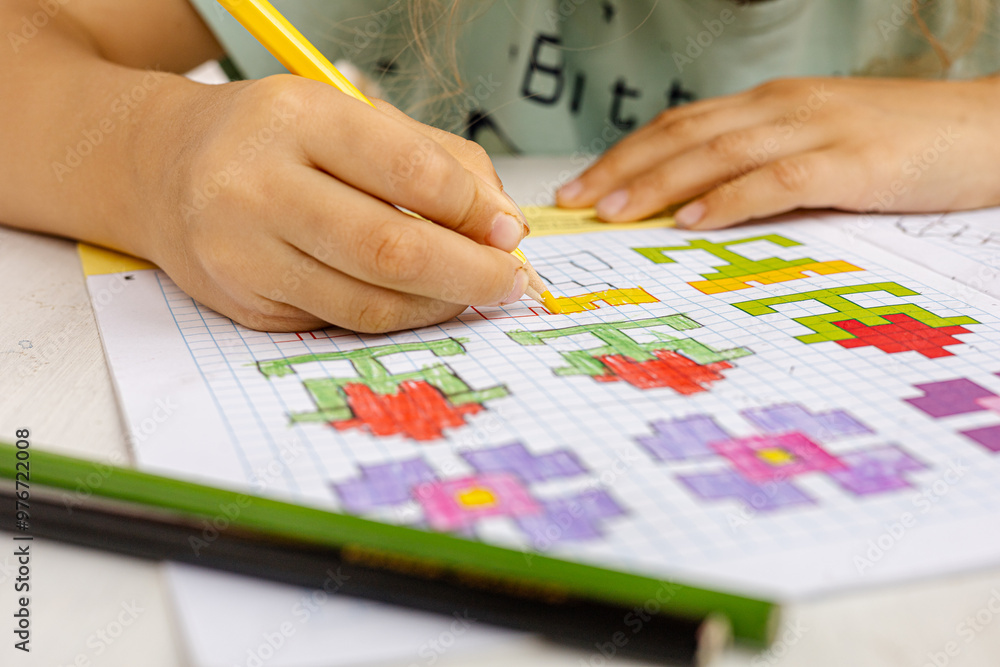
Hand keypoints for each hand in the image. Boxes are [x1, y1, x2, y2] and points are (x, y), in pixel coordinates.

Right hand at [132, 75, 527, 331]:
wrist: (160, 168)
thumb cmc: (272, 139)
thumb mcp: (350, 118)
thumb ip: (436, 159)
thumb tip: (504, 222)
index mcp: (295, 118)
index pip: (409, 171)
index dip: (473, 209)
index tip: (508, 231)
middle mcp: (257, 185)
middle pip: (391, 248)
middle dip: (471, 273)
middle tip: (510, 282)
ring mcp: (242, 252)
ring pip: (369, 300)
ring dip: (438, 305)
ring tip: (471, 293)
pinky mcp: (242, 302)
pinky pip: (340, 321)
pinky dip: (394, 316)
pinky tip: (418, 300)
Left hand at [556, 76, 999, 228]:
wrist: (991, 129)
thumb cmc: (905, 144)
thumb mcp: (822, 144)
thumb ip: (765, 165)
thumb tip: (700, 204)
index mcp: (774, 104)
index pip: (684, 124)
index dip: (629, 154)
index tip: (586, 185)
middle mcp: (785, 108)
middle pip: (685, 134)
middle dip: (624, 168)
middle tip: (577, 202)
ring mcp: (818, 130)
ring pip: (718, 152)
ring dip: (659, 183)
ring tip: (614, 212)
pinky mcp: (851, 162)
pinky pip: (776, 179)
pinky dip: (729, 200)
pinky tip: (692, 221)